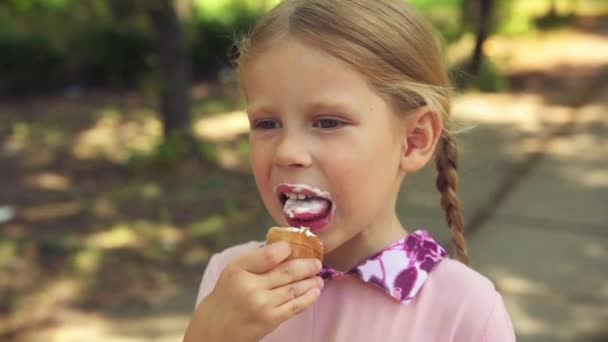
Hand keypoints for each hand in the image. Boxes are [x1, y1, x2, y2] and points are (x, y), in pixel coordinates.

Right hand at [183, 242, 323, 341]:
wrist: (214, 330)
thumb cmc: (226, 297)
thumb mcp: (232, 271)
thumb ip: (255, 260)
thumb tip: (284, 248)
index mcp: (239, 270)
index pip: (268, 254)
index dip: (286, 249)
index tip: (294, 247)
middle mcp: (251, 287)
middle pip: (286, 272)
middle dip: (307, 266)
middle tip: (317, 262)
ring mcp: (262, 305)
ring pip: (294, 289)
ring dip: (311, 281)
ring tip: (319, 277)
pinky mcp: (270, 320)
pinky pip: (295, 306)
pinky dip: (308, 298)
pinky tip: (315, 292)